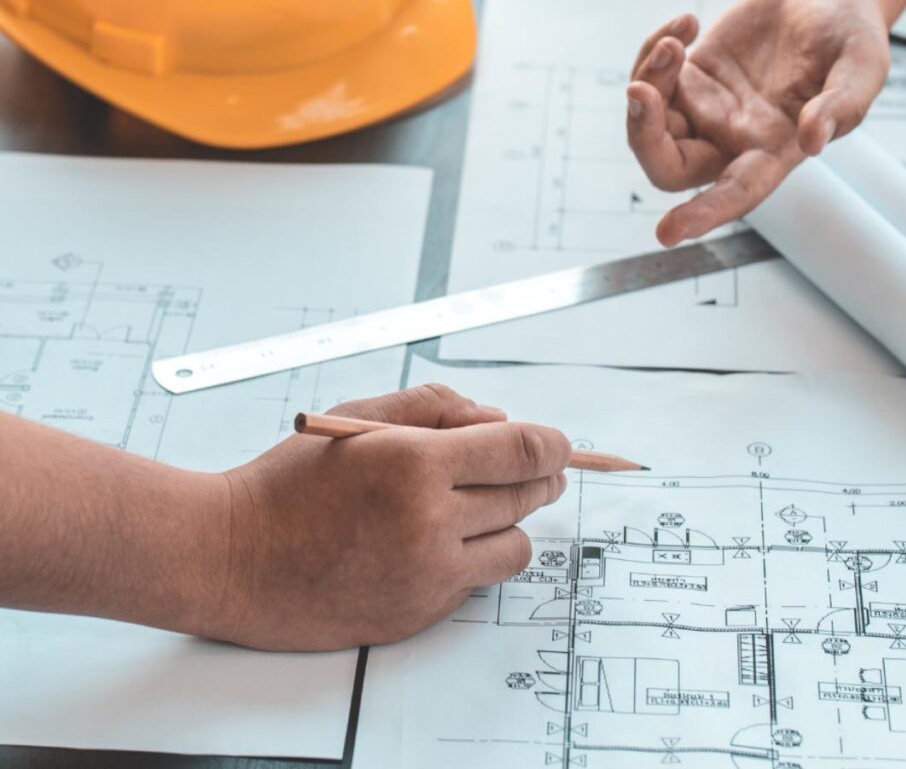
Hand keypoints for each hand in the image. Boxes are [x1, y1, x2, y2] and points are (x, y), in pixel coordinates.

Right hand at [209, 384, 569, 650]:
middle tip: (536, 469)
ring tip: (484, 507)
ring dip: (510, 522)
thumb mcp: (358, 418)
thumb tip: (496, 418)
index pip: (523, 451)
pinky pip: (477, 583)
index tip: (560, 444)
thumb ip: (434, 406)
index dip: (553, 444)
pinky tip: (447, 540)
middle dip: (539, 478)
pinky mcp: (417, 613)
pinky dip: (474, 557)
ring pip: (514, 547)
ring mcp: (426, 576)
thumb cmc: (288, 482)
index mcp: (415, 463)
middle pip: (526, 497)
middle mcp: (429, 523)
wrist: (232, 557)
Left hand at [626, 0, 890, 244]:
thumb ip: (842, 104)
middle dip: (643, 135)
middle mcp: (731, 139)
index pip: (734, 194)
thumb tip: (811, 140)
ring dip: (647, 80)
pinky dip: (652, 52)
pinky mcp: (689, 76)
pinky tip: (686, 23)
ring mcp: (705, 109)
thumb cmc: (850, 36)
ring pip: (651, 123)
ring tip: (677, 41)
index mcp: (773, 151)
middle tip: (641, 88)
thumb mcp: (863, 64)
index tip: (666, 233)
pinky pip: (650, 78)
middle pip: (668, 167)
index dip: (702, 215)